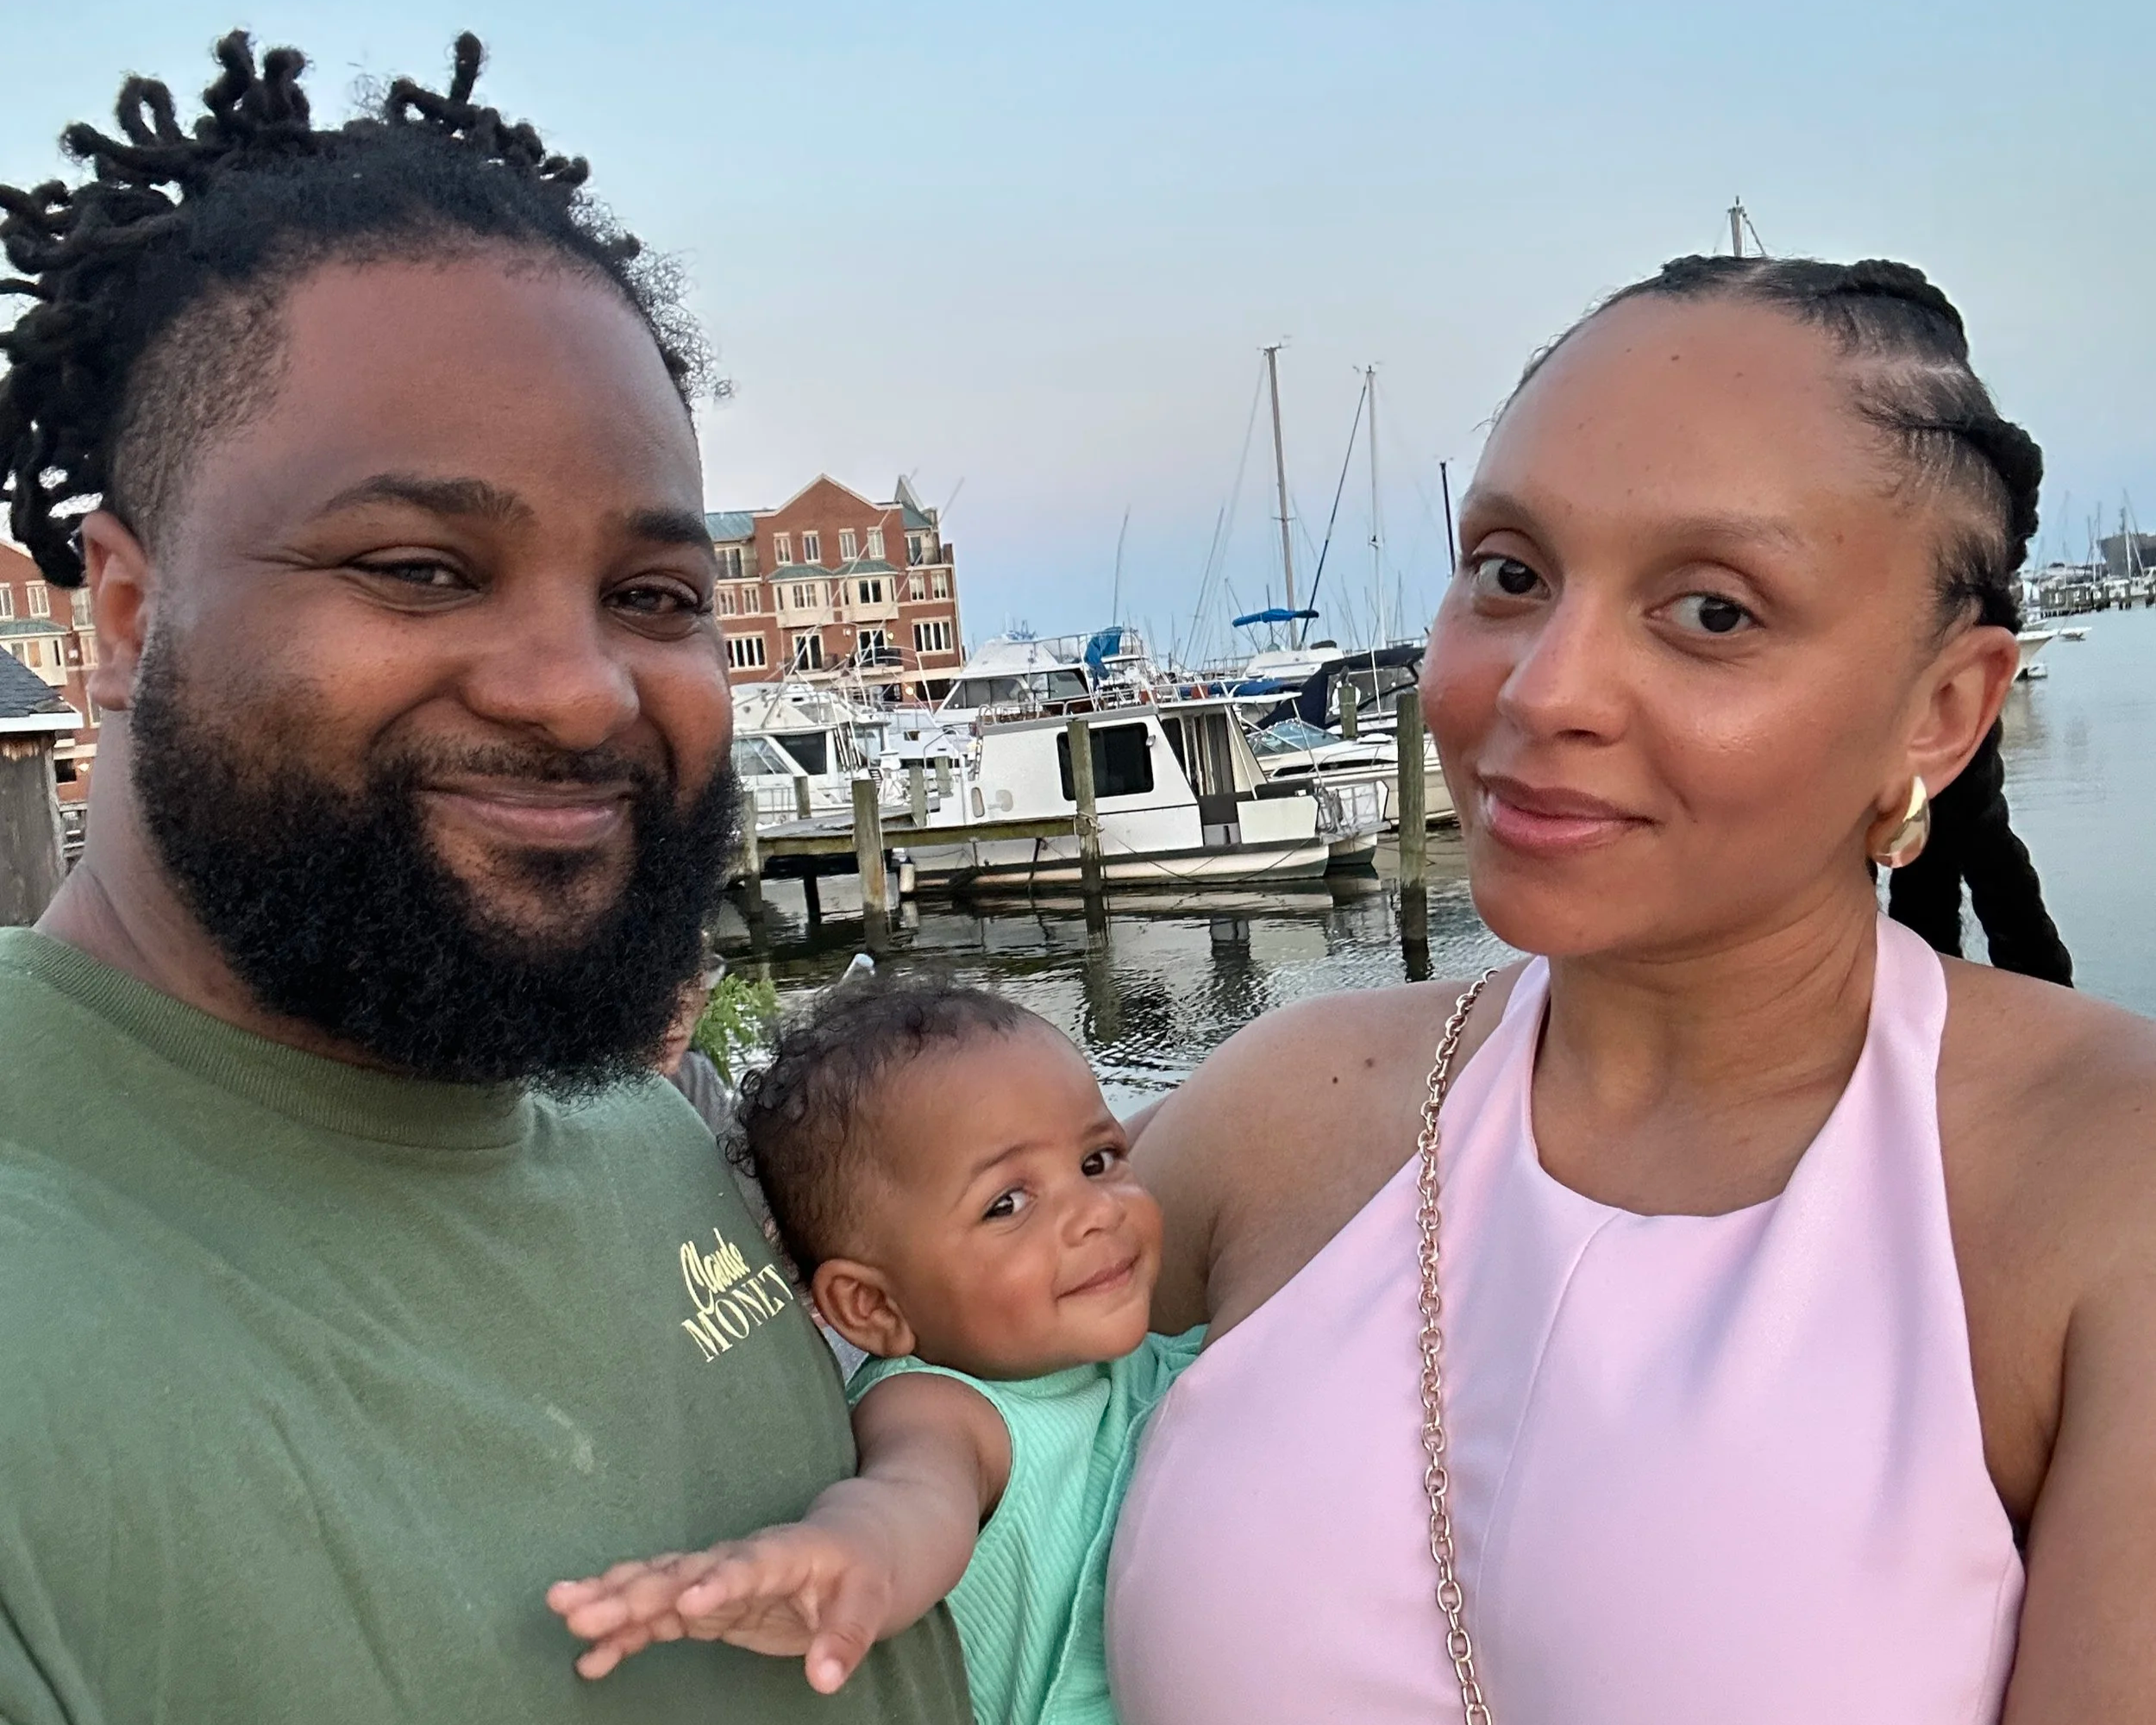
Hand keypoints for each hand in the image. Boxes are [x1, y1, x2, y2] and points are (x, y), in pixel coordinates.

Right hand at [546, 1522, 895, 1692]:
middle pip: (680, 1573)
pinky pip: (656, 1617)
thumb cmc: (864, 1569)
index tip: (686, 1602)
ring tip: (563, 1612)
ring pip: (656, 1585)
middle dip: (631, 1590)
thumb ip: (847, 1637)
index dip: (718, 1581)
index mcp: (783, 1553)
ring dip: (610, 1598)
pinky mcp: (704, 1603)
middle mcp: (737, 1562)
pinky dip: (623, 1634)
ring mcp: (715, 1580)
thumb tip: (825, 1679)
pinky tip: (588, 1656)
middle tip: (580, 1607)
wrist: (853, 1541)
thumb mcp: (871, 1600)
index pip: (747, 1565)